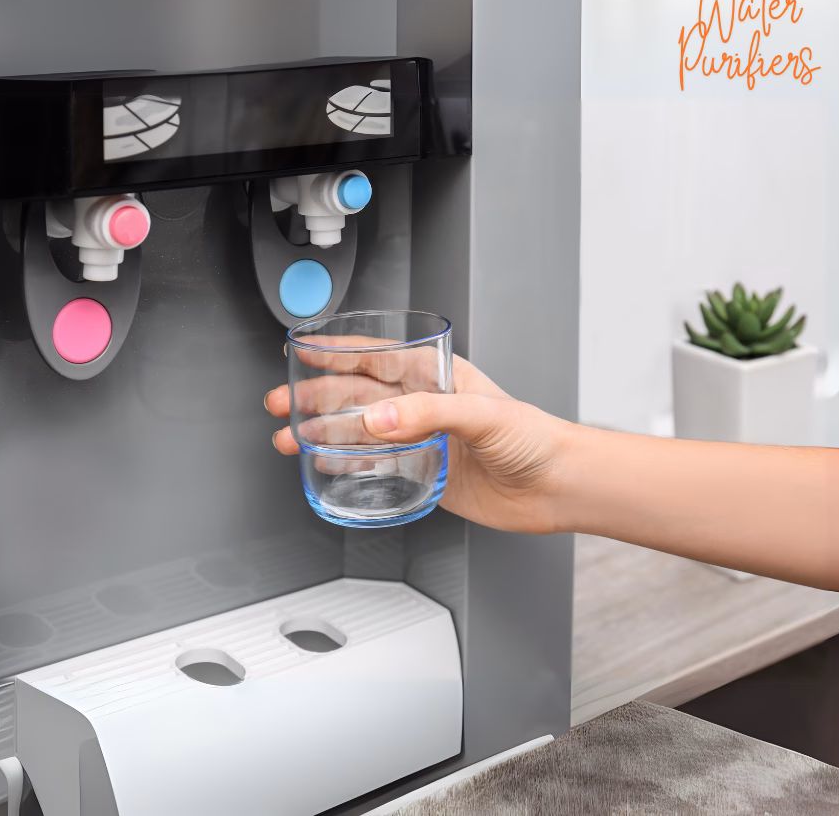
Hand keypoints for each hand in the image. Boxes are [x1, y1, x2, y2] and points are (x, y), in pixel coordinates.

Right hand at [266, 350, 572, 533]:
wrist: (556, 488)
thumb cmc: (534, 438)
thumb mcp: (482, 414)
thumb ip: (429, 414)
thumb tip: (378, 420)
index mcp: (437, 377)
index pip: (376, 358)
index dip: (335, 353)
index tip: (301, 350)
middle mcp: (424, 405)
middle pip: (357, 395)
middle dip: (315, 397)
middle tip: (282, 404)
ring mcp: (422, 439)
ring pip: (360, 431)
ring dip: (322, 432)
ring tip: (289, 438)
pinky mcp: (424, 473)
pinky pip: (374, 465)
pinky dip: (346, 463)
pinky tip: (324, 463)